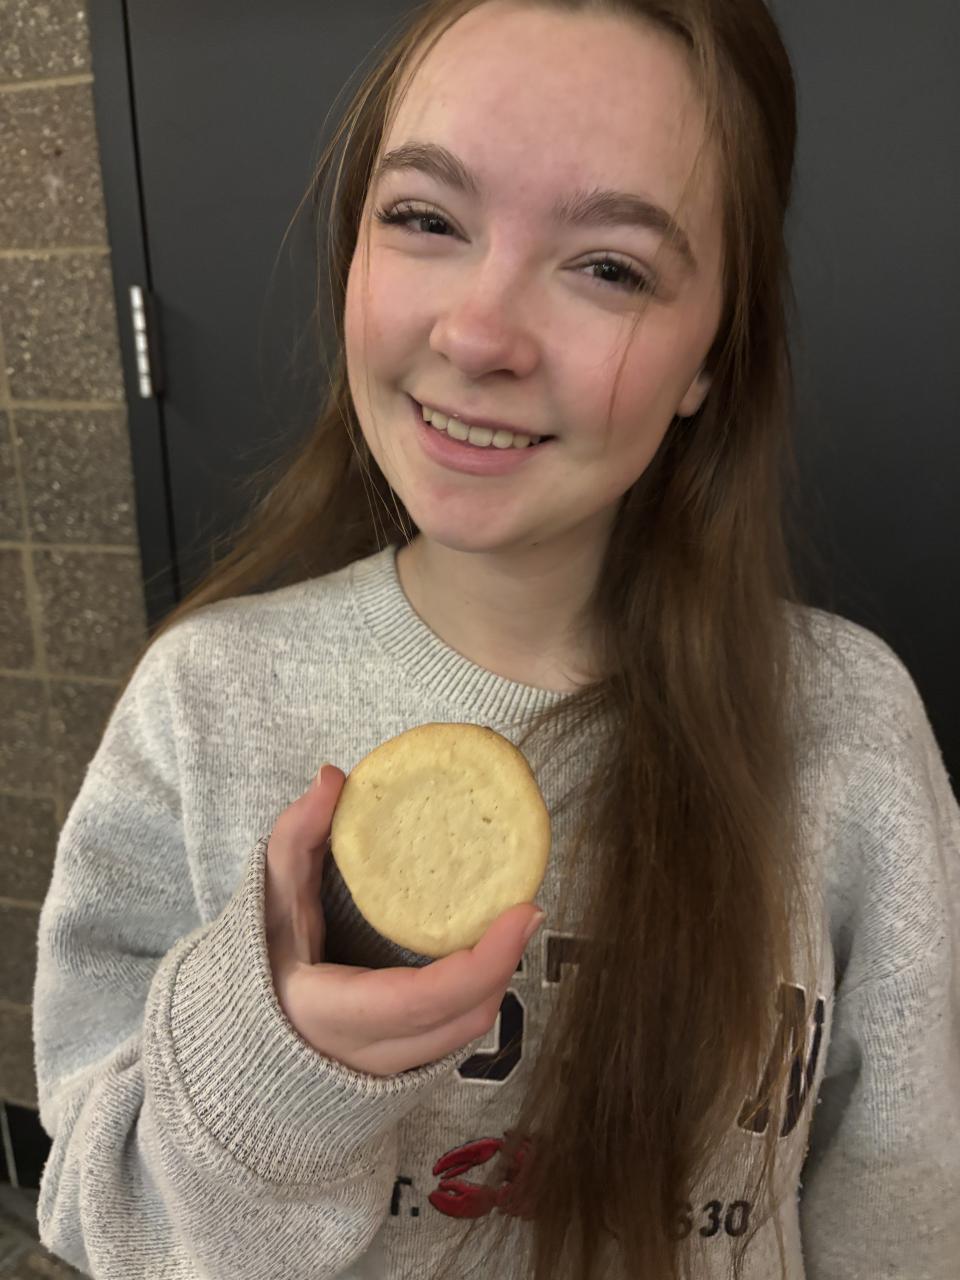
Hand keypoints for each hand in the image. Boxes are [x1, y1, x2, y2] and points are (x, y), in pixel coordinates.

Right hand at [264, 764, 544, 1074]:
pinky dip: (475, 997)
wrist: (236, 1038)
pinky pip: (451, 1037)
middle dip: (503, 964)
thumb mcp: (268, 897)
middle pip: (459, 1018)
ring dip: (495, 981)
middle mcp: (361, 1053)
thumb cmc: (252, 962)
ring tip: (509, 925)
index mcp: (328, 1013)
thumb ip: (296, 836)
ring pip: (463, 1033)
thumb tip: (333, 778)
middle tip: (525, 907)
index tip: (523, 911)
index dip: (484, 961)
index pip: (422, 999)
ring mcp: (381, 1071)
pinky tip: (481, 955)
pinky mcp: (395, 1070)